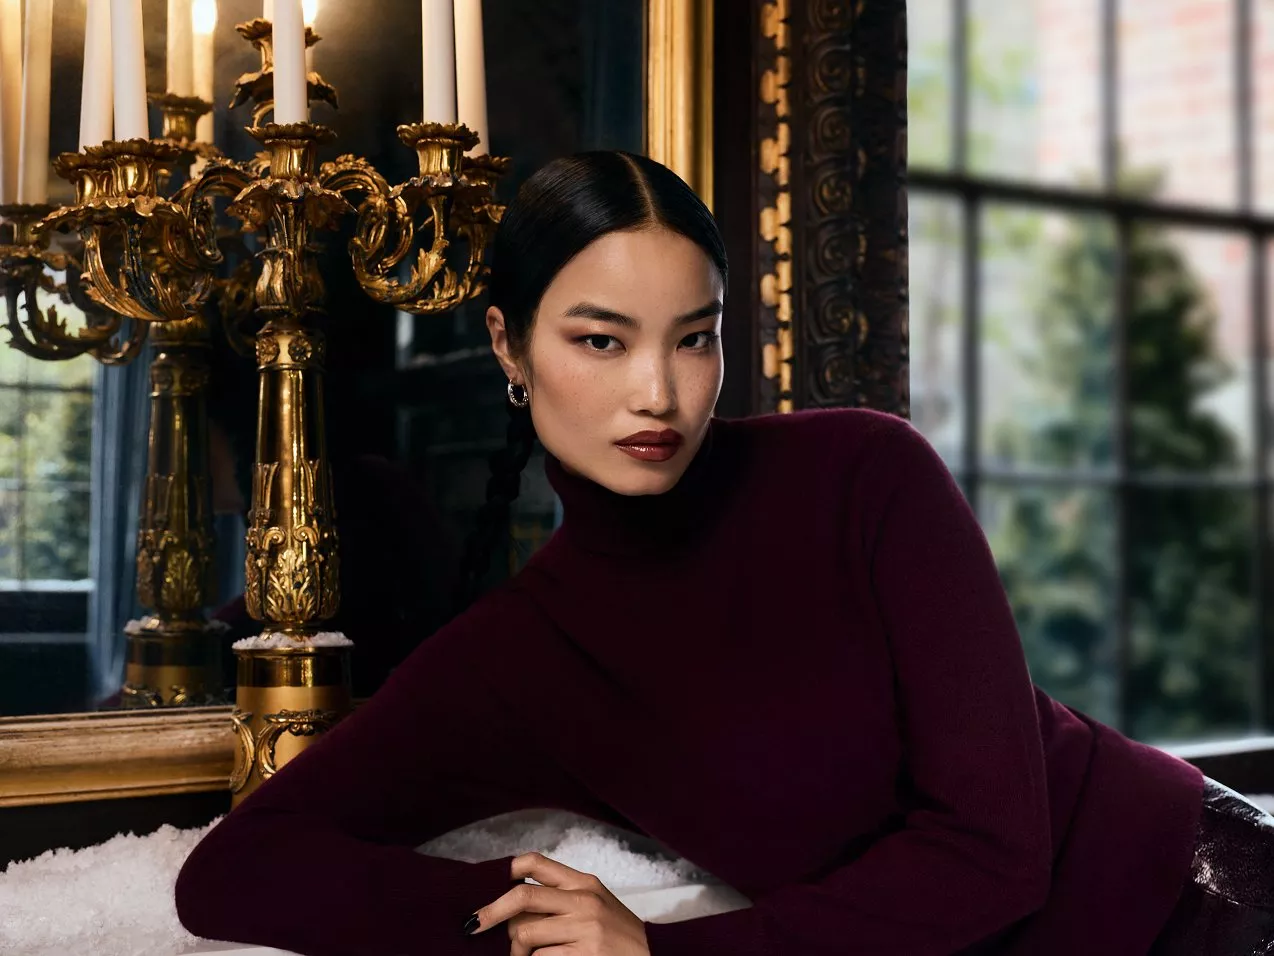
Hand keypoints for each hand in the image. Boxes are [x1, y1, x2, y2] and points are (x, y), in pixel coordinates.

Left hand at [465, 851, 650, 954]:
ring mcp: (585, 929)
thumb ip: (562, 899)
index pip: (536, 863)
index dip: (506, 872)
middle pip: (522, 897)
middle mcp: (584, 901)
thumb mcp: (597, 906)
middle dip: (490, 913)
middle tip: (472, 927)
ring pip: (524, 934)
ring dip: (516, 953)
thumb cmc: (618, 939)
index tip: (487, 887)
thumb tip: (510, 905)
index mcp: (584, 883)